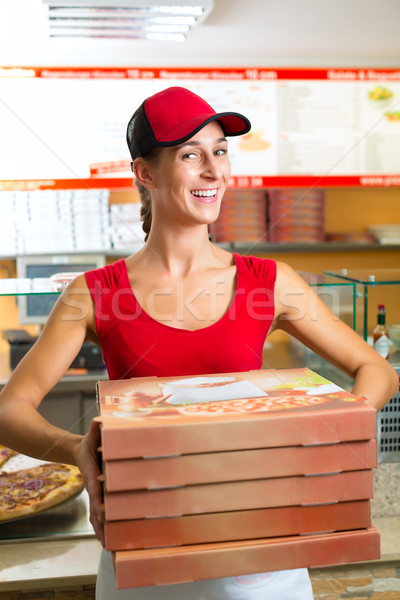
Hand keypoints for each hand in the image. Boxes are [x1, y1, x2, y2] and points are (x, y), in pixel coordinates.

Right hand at [74, 419, 103, 545]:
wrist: (80, 451)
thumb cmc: (89, 443)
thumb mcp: (92, 435)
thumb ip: (95, 429)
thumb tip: (98, 420)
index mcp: (92, 474)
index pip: (95, 488)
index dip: (99, 499)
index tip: (103, 510)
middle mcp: (93, 486)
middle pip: (95, 507)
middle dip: (99, 523)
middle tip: (105, 538)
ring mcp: (95, 493)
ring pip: (96, 514)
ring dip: (101, 529)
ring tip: (107, 545)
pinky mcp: (98, 495)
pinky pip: (99, 512)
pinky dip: (102, 526)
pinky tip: (107, 539)